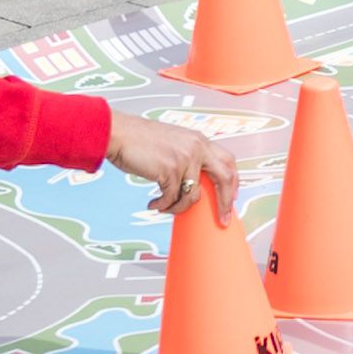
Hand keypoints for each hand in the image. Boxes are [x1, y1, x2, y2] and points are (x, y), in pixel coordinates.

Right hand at [104, 113, 245, 219]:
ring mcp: (185, 158)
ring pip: (193, 196)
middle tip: (223, 220)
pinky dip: (162, 205)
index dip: (233, 182)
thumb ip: (188, 157)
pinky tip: (153, 204)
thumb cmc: (140, 141)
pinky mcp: (170, 169)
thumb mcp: (173, 143)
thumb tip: (196, 184)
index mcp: (199, 140)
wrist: (119, 133)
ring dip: (178, 207)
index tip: (232, 198)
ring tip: (164, 207)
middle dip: (225, 202)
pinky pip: (172, 198)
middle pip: (224, 178)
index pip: (227, 161)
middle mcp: (197, 147)